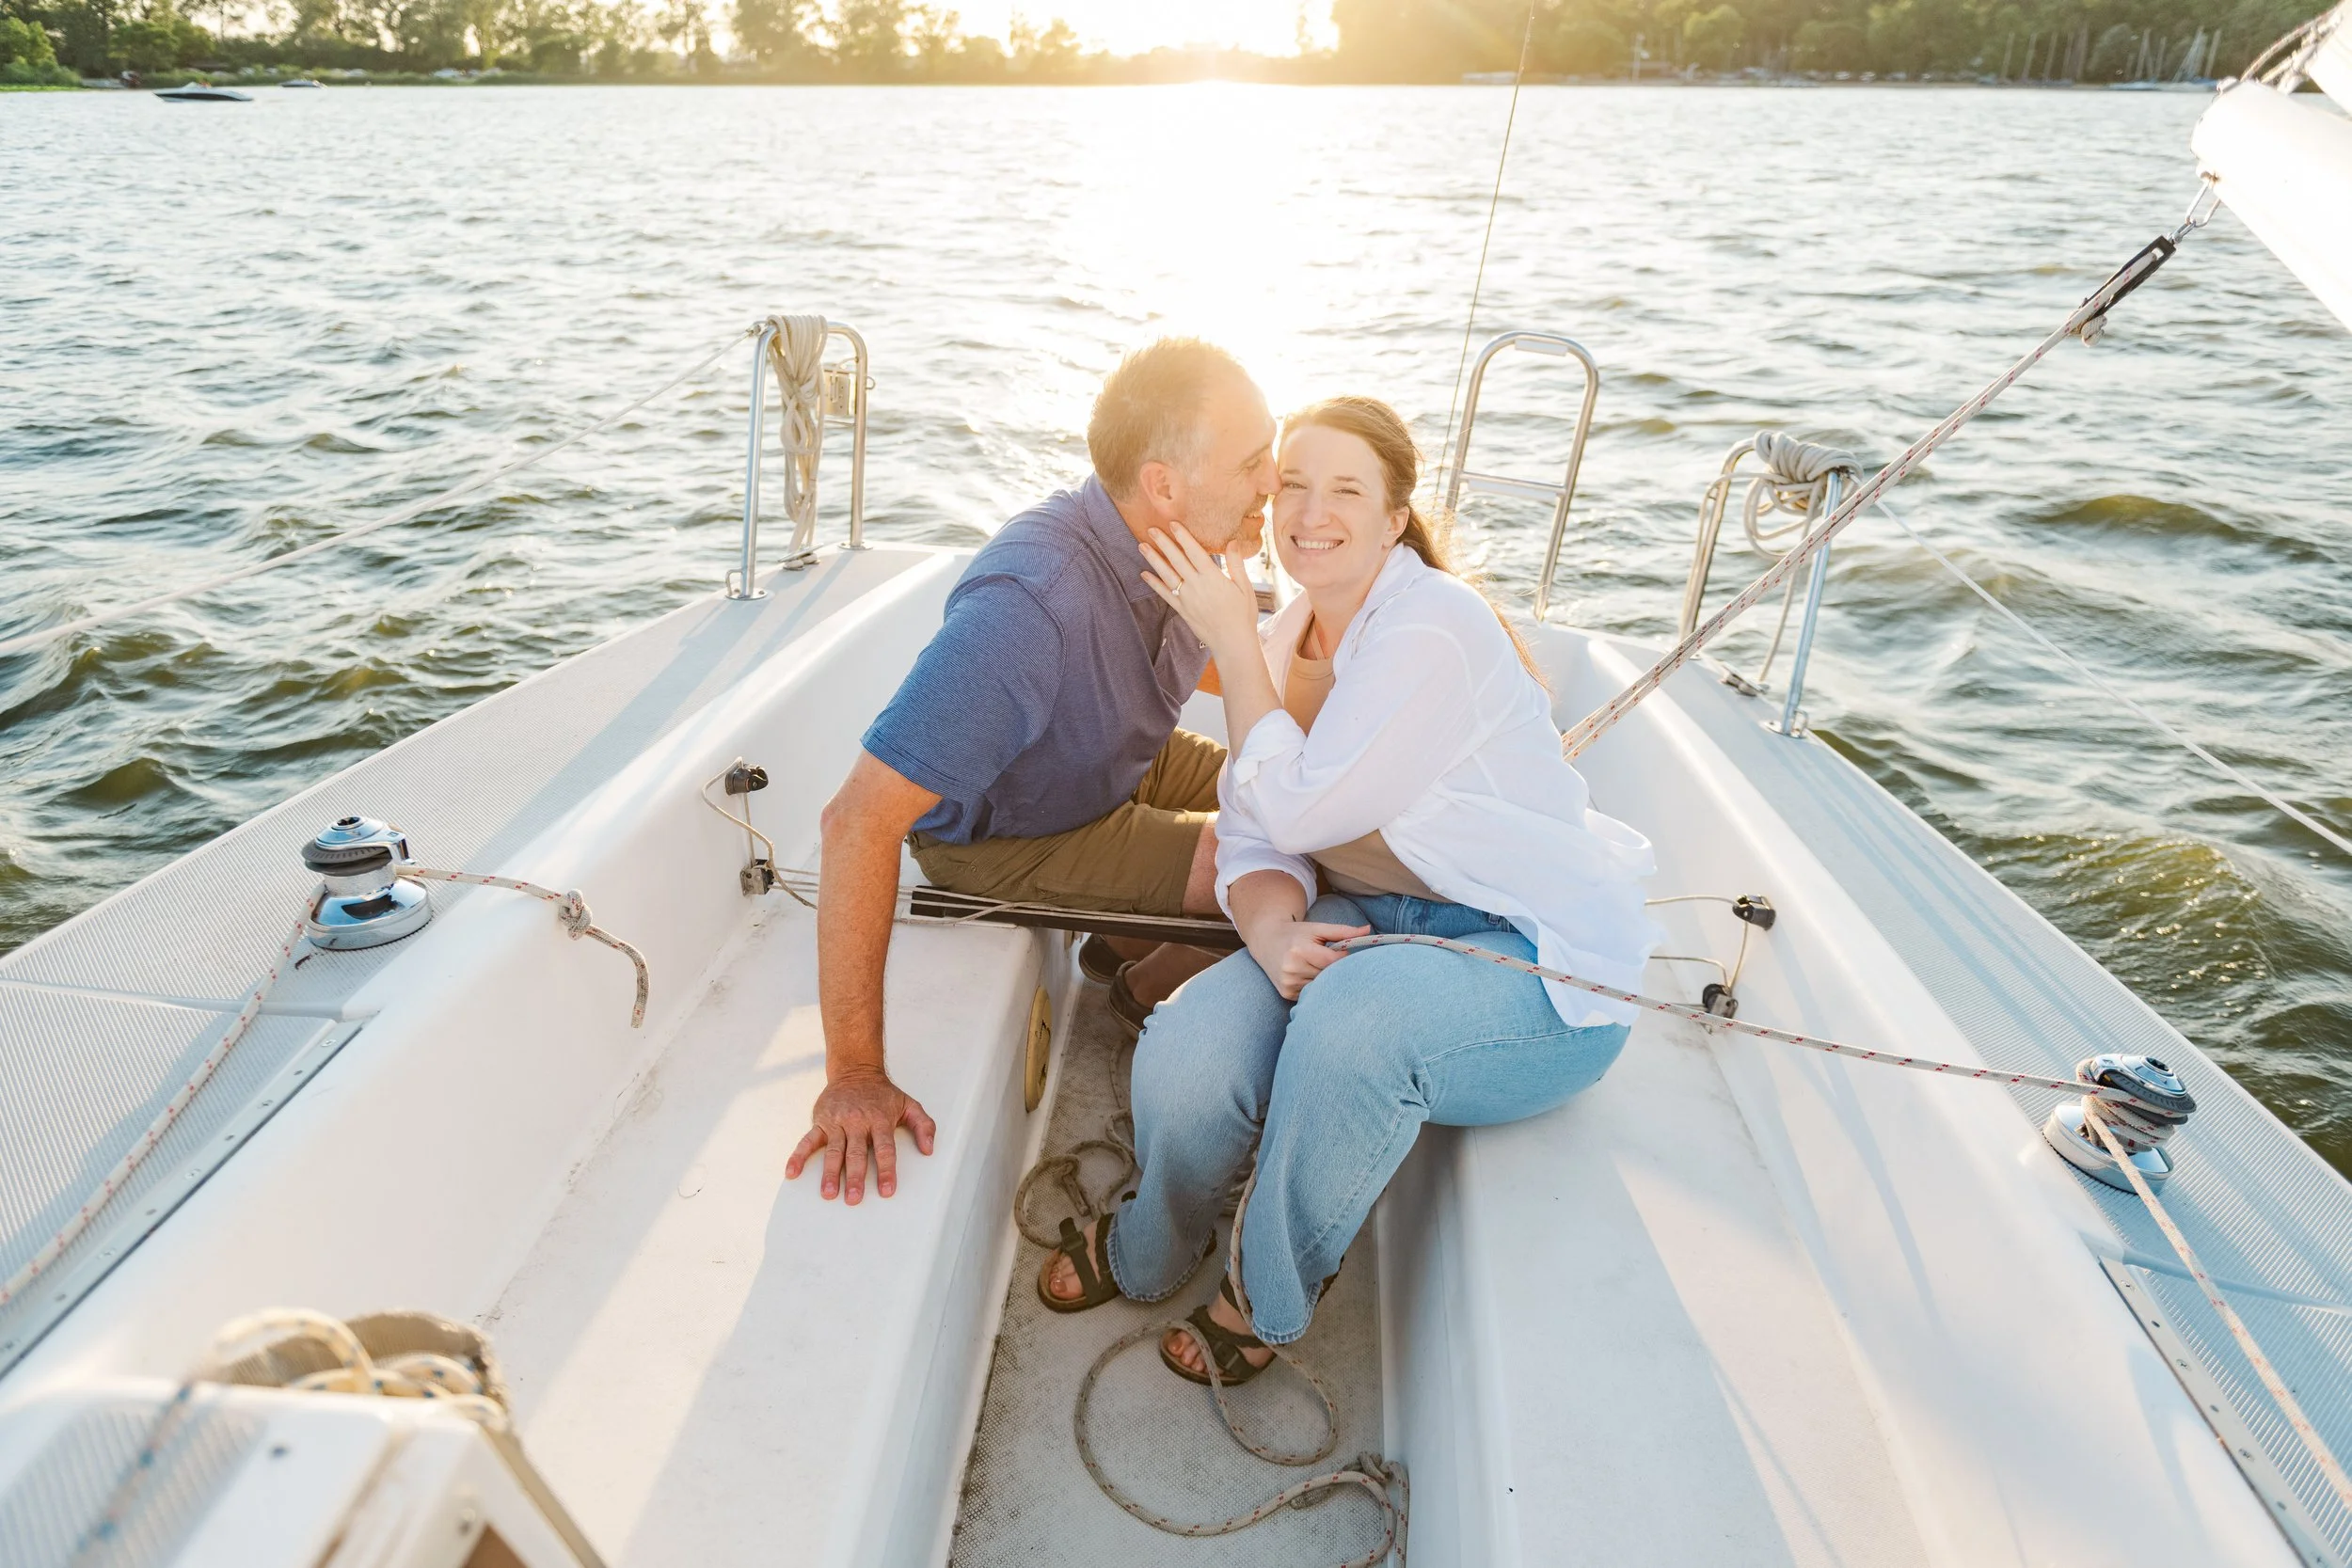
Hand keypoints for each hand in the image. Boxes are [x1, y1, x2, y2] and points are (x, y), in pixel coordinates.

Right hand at [786, 1069, 936, 1203]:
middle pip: (856, 1154)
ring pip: (833, 1151)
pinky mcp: (821, 1121)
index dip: (886, 1170)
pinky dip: (798, 1156)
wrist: (856, 1070)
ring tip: (828, 1193)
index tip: (886, 1190)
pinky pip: (808, 1140)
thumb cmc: (883, 1094)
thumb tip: (929, 1149)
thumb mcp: (909, 1104)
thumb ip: (924, 1125)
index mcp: (879, 1120)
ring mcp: (837, 1122)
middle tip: (853, 1199)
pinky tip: (792, 1173)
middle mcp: (857, 1122)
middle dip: (855, 1177)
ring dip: (829, 1173)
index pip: (884, 1149)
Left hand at [1140, 524, 1261, 662]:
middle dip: (1163, 543)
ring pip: (1167, 574)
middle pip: (1176, 560)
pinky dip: (1153, 584)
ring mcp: (1187, 598)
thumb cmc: (1243, 614)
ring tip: (1142, 546)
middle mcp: (1196, 586)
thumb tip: (1232, 542)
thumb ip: (1236, 564)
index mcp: (1213, 577)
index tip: (1173, 524)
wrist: (1232, 642)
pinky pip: (1165, 594)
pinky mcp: (1181, 610)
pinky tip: (1144, 574)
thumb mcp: (1244, 587)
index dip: (1183, 537)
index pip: (1195, 552)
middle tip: (1151, 529)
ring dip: (1153, 559)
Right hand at [1245, 918, 1369, 1000]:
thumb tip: (1368, 930)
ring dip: (1328, 980)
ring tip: (1320, 968)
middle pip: (1329, 976)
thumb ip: (1343, 931)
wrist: (1266, 940)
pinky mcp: (1287, 993)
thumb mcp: (1317, 928)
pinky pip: (1311, 993)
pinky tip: (1311, 976)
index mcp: (1300, 950)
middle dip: (1337, 970)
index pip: (1333, 961)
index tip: (1344, 954)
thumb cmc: (1296, 933)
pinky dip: (1316, 987)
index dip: (1344, 959)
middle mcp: (1292, 968)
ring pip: (1322, 987)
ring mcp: (1289, 983)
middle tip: (1336, 962)